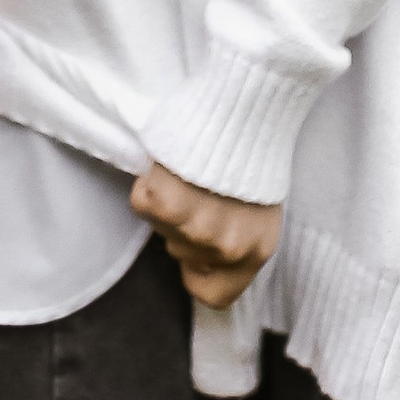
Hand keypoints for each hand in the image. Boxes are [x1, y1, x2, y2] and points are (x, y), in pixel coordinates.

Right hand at [131, 161, 282, 309]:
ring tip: (188, 171)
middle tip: (198, 187)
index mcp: (255, 251)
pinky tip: (172, 163)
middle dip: (182, 224)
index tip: (199, 242)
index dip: (199, 269)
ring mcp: (196, 229)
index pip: (214, 296)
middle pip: (181, 254)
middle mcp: (227, 248)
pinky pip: (142, 203)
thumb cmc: (250, 147)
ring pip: (161, 227)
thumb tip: (205, 257)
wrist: (244, 103)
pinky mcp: (167, 204)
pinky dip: (149, 181)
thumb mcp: (257, 207)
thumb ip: (234, 237)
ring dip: (166, 199)